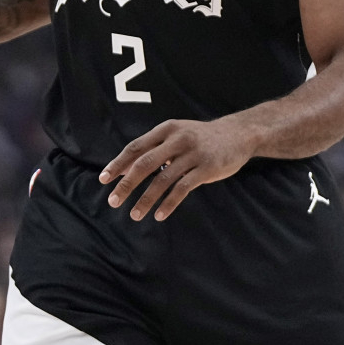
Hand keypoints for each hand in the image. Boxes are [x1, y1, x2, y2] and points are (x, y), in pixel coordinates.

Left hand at [99, 119, 253, 220]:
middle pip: (145, 163)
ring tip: (134, 215)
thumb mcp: (177, 135)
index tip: (104, 179)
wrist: (239, 134)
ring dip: (146, 199)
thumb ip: (154, 150)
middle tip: (113, 201)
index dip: (119, 164)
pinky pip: (183, 189)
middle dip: (127, 184)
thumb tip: (125, 170)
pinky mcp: (207, 168)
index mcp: (167, 129)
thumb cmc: (201, 138)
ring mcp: (193, 154)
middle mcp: (178, 139)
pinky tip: (159, 215)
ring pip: (163, 180)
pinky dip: (168, 203)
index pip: (136, 147)